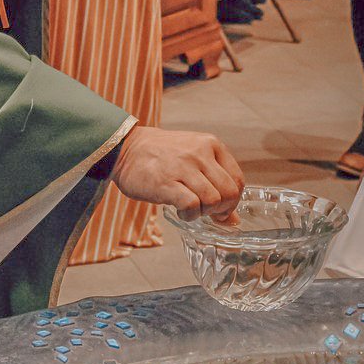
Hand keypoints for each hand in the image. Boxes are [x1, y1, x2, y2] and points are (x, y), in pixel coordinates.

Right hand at [112, 125, 243, 223]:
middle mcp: (199, 153)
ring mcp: (183, 166)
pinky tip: (180, 211)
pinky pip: (192, 206)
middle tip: (205, 210)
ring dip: (203, 213)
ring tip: (190, 208)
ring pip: (213, 201)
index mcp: (210, 144)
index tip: (219, 207)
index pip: (238, 180)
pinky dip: (189, 216)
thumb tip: (233, 220)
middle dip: (221, 210)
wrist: (126, 148)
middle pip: (229, 193)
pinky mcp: (166, 182)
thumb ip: (215, 182)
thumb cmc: (161, 155)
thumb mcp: (193, 158)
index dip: (233, 201)